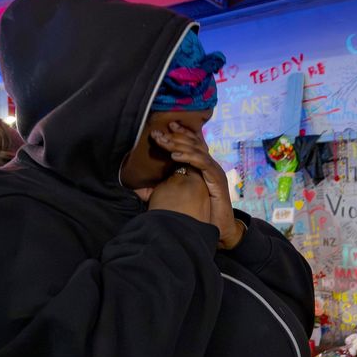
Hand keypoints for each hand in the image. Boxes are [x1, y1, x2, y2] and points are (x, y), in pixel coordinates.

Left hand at [151, 123, 242, 248]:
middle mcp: (209, 165)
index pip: (190, 145)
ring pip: (196, 151)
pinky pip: (202, 163)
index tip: (163, 127)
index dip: (179, 134)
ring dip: (178, 144)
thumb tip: (136, 187)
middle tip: (157, 132)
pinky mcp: (217, 179)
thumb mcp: (176, 198)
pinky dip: (188, 157)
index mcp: (201, 167)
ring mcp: (214, 171)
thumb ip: (160, 190)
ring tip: (162, 142)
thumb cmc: (200, 215)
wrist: (220, 229)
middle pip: (192, 144)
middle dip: (174, 136)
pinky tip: (174, 156)